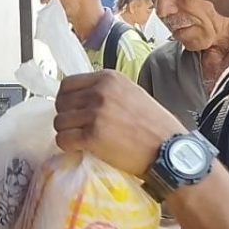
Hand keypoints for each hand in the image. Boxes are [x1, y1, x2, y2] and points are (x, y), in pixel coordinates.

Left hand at [54, 70, 185, 175]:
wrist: (169, 150)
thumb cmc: (155, 126)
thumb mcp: (131, 94)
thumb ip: (106, 92)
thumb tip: (79, 99)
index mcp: (109, 78)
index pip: (67, 84)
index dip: (67, 100)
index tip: (74, 112)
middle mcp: (100, 91)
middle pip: (61, 103)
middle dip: (66, 118)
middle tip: (78, 129)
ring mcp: (95, 113)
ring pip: (59, 122)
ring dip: (66, 133)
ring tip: (81, 141)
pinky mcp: (92, 136)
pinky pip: (63, 140)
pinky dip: (67, 147)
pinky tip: (80, 149)